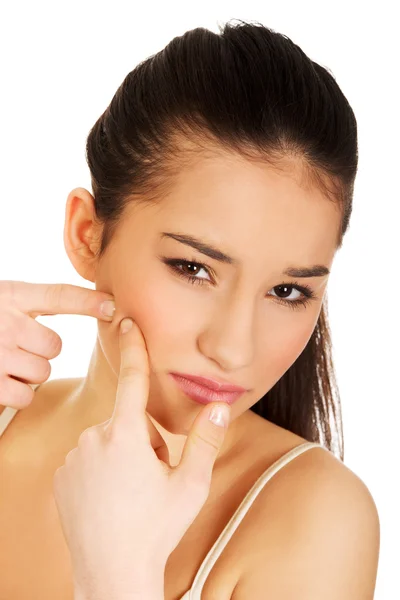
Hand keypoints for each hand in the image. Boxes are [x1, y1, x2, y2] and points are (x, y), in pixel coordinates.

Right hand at [0, 281, 114, 407]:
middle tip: (15, 346)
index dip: (88, 301)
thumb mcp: (3, 300)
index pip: (56, 295)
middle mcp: (3, 323)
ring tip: (3, 362)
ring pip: (42, 373)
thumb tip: (101, 306)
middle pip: (54, 347)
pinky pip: (24, 396)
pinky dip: (15, 394)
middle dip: (40, 351)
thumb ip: (34, 303)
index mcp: (9, 296)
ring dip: (28, 373)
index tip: (114, 307)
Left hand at [52, 317, 230, 599]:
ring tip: (131, 493)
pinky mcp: (61, 475)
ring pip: (108, 442)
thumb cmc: (156, 528)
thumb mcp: (190, 484)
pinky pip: (88, 458)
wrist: (112, 572)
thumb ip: (205, 440)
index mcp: (127, 435)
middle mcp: (94, 438)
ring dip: (123, 457)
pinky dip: (101, 470)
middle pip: (128, 422)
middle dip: (144, 440)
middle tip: (153, 479)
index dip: (133, 348)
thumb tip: (222, 406)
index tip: (126, 322)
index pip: (133, 380)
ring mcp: (74, 457)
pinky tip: (110, 499)